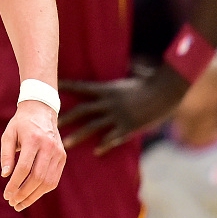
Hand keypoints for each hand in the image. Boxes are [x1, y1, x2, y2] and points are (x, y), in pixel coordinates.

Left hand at [0, 100, 65, 211]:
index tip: (6, 195)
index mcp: (33, 138)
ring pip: (47, 181)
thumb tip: (5, 176)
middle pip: (37, 177)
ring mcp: (58, 152)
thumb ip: (6, 155)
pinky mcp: (62, 157)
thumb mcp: (8, 134)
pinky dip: (43, 190)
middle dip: (24, 193)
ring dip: (34, 196)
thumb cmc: (21, 124)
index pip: (24, 168)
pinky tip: (32, 194)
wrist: (41, 111)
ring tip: (21, 203)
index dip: (14, 184)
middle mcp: (48, 146)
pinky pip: (54, 179)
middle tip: (13, 203)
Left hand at [59, 66, 188, 155]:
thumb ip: (123, 75)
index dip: (66, 87)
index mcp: (107, 89)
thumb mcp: (131, 76)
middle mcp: (109, 102)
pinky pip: (113, 137)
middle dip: (65, 117)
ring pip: (93, 126)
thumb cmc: (150, 81)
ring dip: (78, 135)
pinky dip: (105, 144)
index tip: (51, 85)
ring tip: (65, 143)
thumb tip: (127, 65)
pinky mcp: (129, 126)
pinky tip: (96, 151)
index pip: (81, 87)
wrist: (166, 91)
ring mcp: (118, 115)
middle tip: (50, 123)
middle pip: (82, 110)